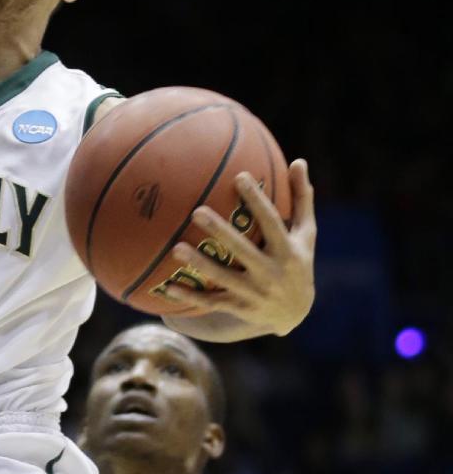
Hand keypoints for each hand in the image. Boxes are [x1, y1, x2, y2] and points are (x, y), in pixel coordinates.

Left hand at [161, 160, 315, 335]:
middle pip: (242, 250)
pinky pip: (211, 302)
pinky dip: (190, 296)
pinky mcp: (239, 307)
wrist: (295, 313)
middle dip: (220, 232)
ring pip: (222, 277)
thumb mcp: (305, 233)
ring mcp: (253, 292)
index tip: (239, 177)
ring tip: (176, 249)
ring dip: (199, 264)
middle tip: (196, 212)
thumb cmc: (298, 262)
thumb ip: (301, 198)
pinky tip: (168, 287)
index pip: (271, 221)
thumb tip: (298, 160)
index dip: (256, 200)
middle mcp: (270, 272)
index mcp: (287, 250)